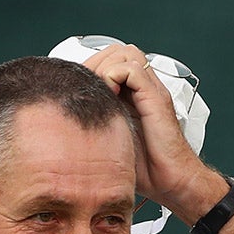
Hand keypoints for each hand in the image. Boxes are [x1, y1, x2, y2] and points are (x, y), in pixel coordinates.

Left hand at [81, 43, 227, 221]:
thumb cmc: (144, 168)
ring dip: (105, 68)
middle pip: (116, 52)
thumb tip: (62, 126)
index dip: (91, 68)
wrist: (171, 181)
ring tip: (99, 93)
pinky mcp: (156, 98)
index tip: (76, 88)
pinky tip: (110, 97)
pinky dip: (115, 77)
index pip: (109, 61)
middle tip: (85, 88)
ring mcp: (151, 90)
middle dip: (95, 64)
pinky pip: (134, 70)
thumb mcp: (109, 142)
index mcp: (132, 94)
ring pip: (125, 54)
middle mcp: (143, 88)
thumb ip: (93, 125)